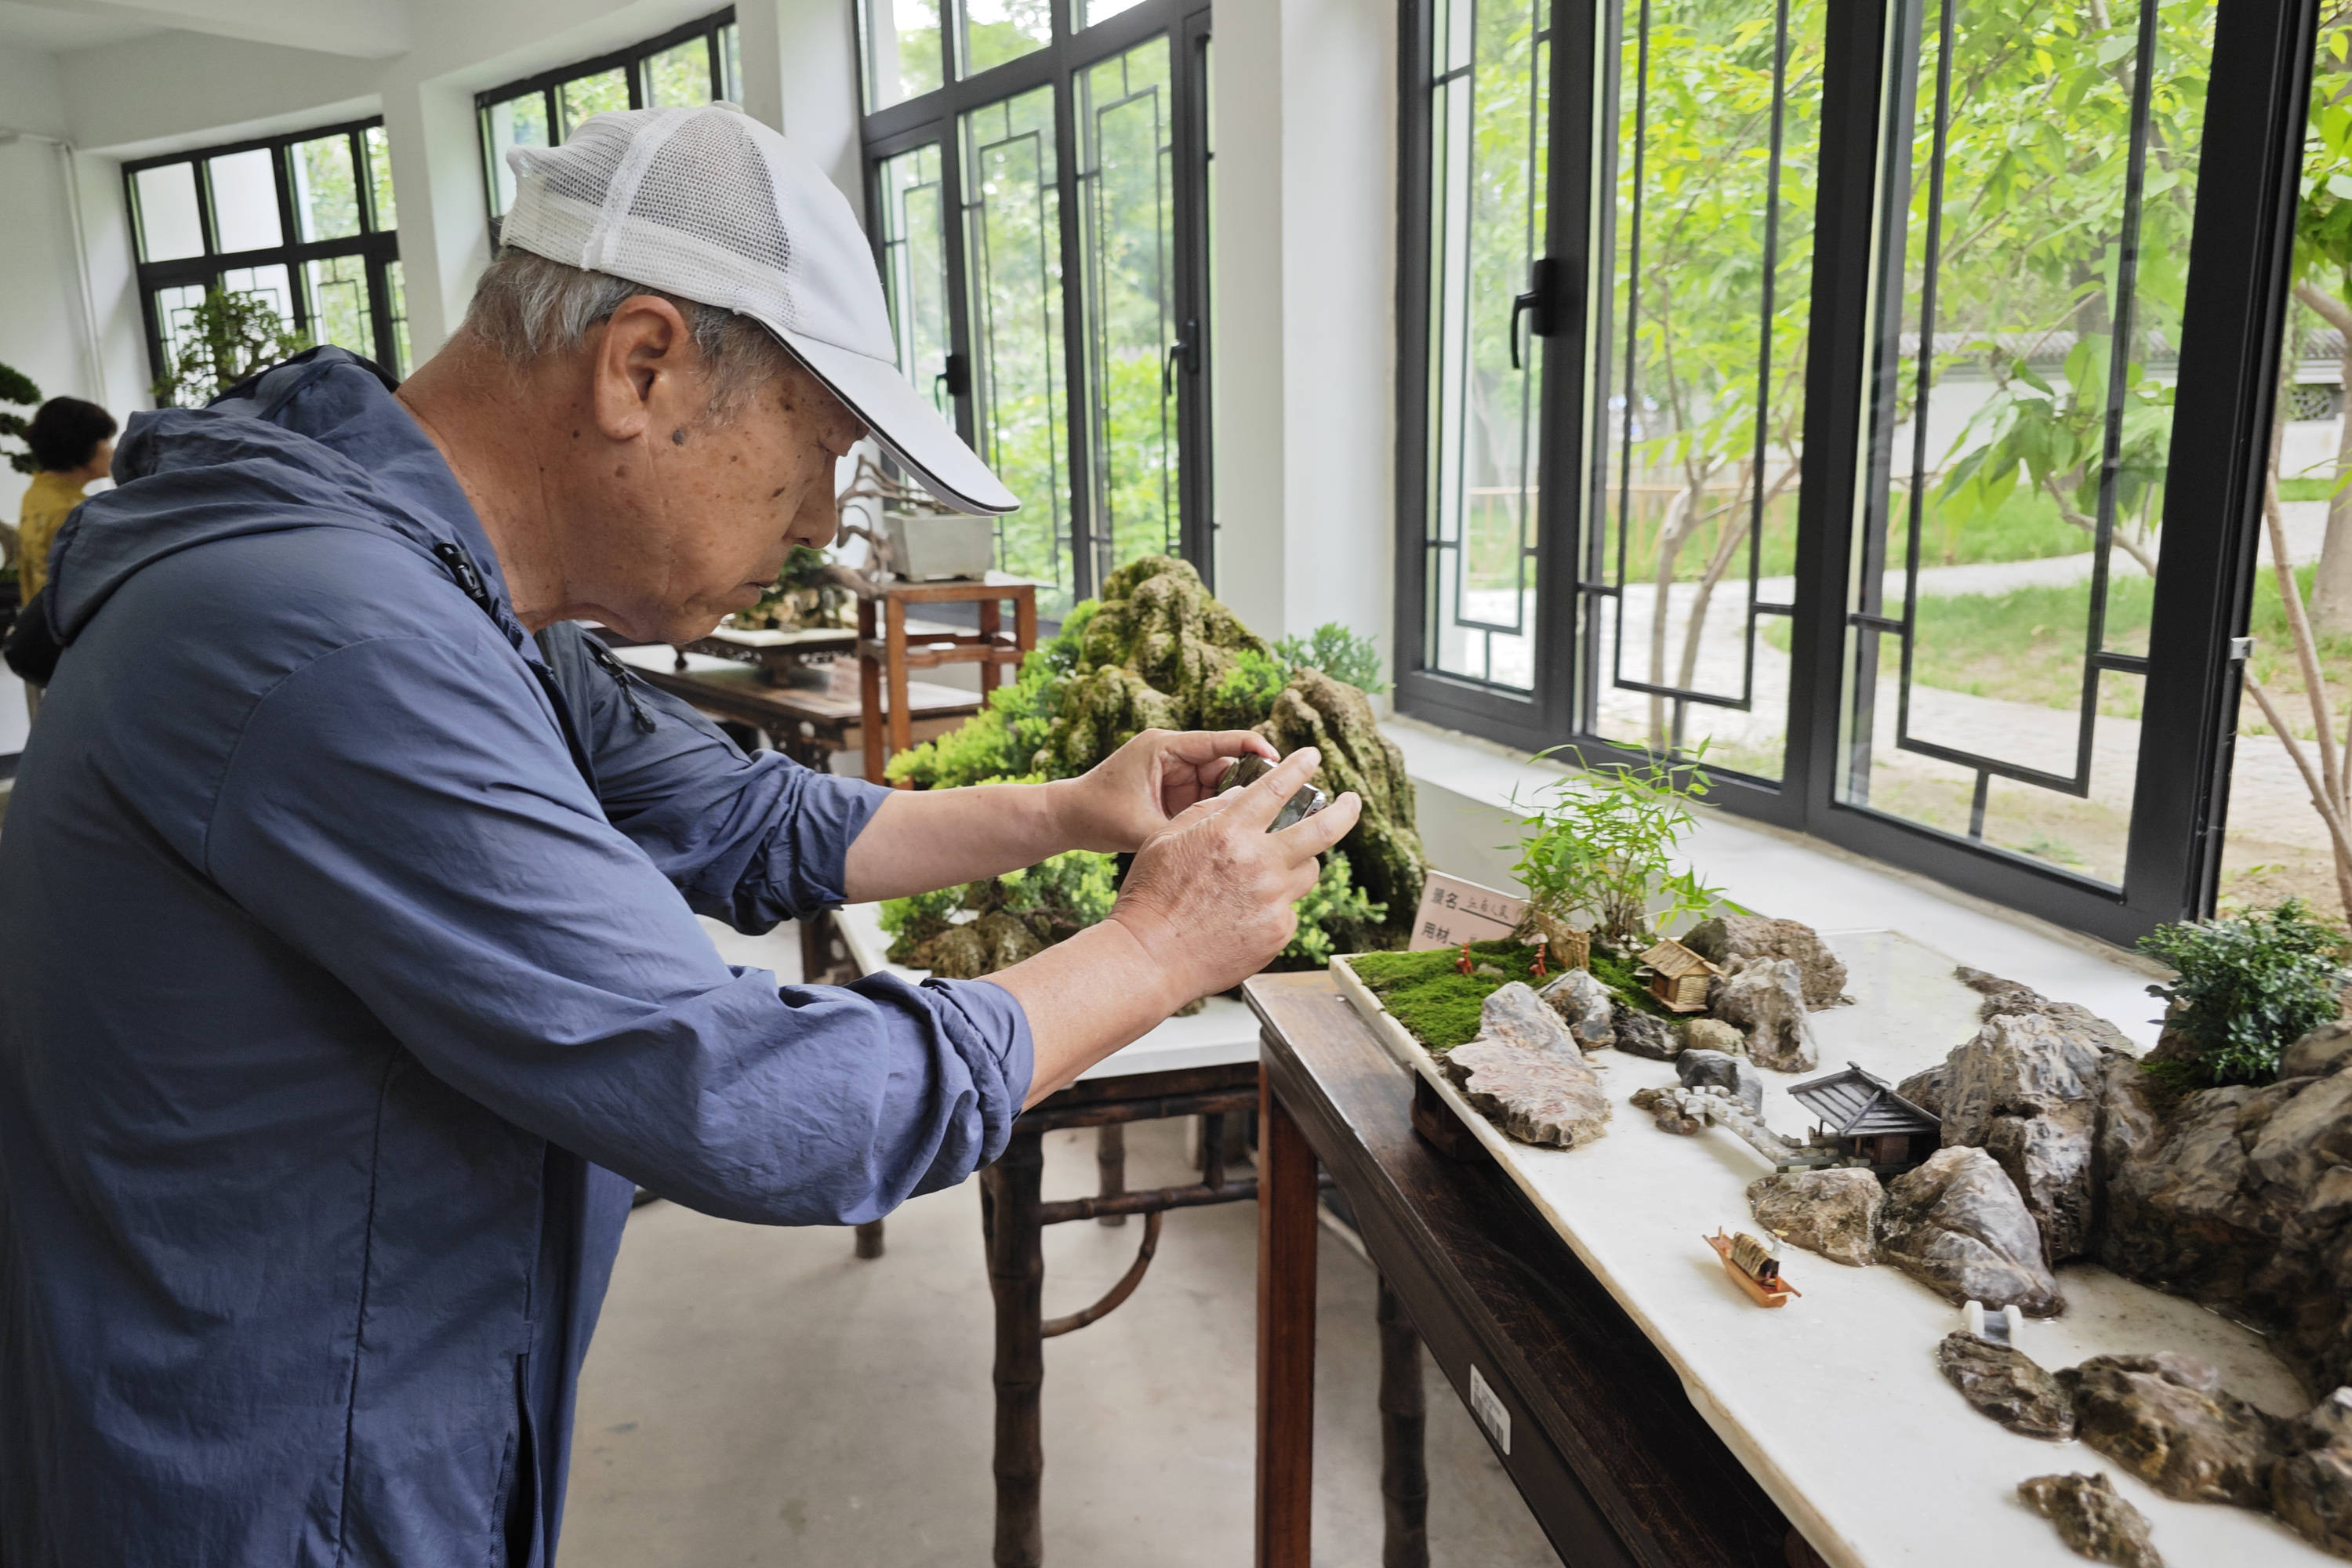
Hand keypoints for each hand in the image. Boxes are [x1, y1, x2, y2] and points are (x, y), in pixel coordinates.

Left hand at [1052, 727, 1278, 853]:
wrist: (1066, 820)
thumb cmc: (1097, 815)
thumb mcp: (1143, 827)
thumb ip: (1185, 832)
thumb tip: (1228, 842)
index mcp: (1165, 748)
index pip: (1219, 741)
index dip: (1253, 748)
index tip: (1282, 761)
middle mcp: (1173, 756)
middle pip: (1225, 763)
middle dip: (1249, 783)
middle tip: (1280, 803)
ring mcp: (1174, 774)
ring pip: (1218, 783)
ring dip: (1235, 801)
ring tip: (1263, 821)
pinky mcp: (1172, 792)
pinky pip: (1205, 798)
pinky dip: (1219, 812)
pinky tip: (1237, 831)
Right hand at [1107, 746, 1362, 1007]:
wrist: (1150, 957)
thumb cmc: (1150, 896)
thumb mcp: (1165, 838)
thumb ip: (1208, 811)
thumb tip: (1243, 796)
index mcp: (1230, 832)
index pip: (1277, 788)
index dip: (1299, 767)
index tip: (1312, 756)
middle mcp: (1260, 863)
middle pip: (1324, 829)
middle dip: (1346, 810)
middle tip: (1353, 801)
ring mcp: (1273, 900)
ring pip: (1308, 872)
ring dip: (1298, 864)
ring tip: (1271, 872)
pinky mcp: (1278, 933)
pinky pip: (1290, 909)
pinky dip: (1275, 904)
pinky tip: (1244, 913)